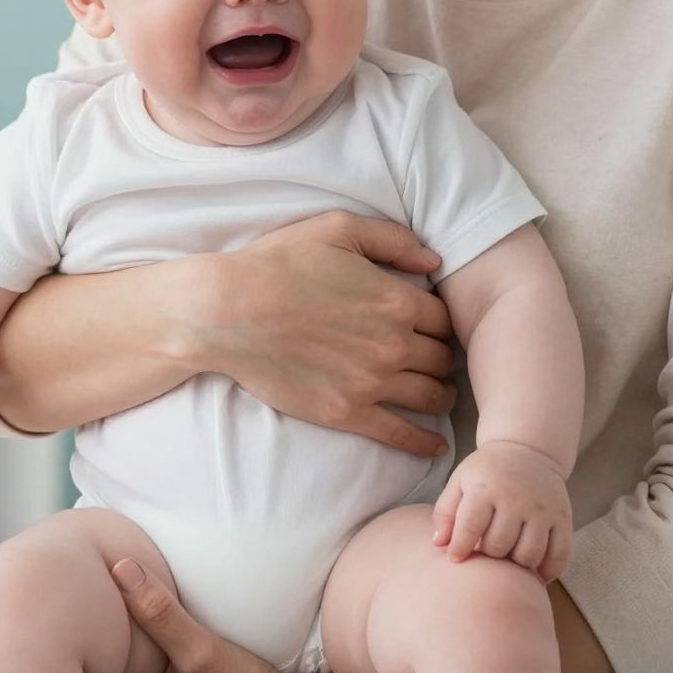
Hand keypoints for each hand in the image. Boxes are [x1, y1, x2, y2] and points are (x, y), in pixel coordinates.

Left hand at [104, 559, 311, 672]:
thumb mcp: (199, 650)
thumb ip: (158, 611)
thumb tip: (120, 569)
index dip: (90, 640)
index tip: (91, 606)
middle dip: (113, 646)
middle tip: (111, 604)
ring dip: (139, 659)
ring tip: (136, 619)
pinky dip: (158, 672)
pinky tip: (169, 648)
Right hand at [219, 213, 457, 456]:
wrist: (228, 311)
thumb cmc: (279, 264)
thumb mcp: (337, 228)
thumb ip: (393, 240)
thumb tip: (434, 263)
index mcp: (396, 300)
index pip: (444, 319)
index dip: (442, 322)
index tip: (433, 327)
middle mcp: (392, 344)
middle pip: (442, 358)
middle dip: (443, 358)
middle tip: (438, 360)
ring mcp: (371, 383)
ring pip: (430, 395)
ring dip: (441, 395)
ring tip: (440, 394)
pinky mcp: (346, 413)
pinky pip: (400, 433)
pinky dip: (424, 441)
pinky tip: (435, 444)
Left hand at [432, 440, 571, 581]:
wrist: (528, 450)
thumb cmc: (488, 472)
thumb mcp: (460, 482)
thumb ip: (445, 512)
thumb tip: (439, 545)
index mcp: (486, 488)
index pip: (470, 528)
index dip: (460, 549)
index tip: (456, 558)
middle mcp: (517, 498)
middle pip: (499, 546)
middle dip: (489, 554)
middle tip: (487, 548)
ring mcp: (542, 509)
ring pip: (529, 555)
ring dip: (516, 564)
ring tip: (509, 556)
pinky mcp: (562, 517)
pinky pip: (559, 554)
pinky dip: (548, 571)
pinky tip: (537, 572)